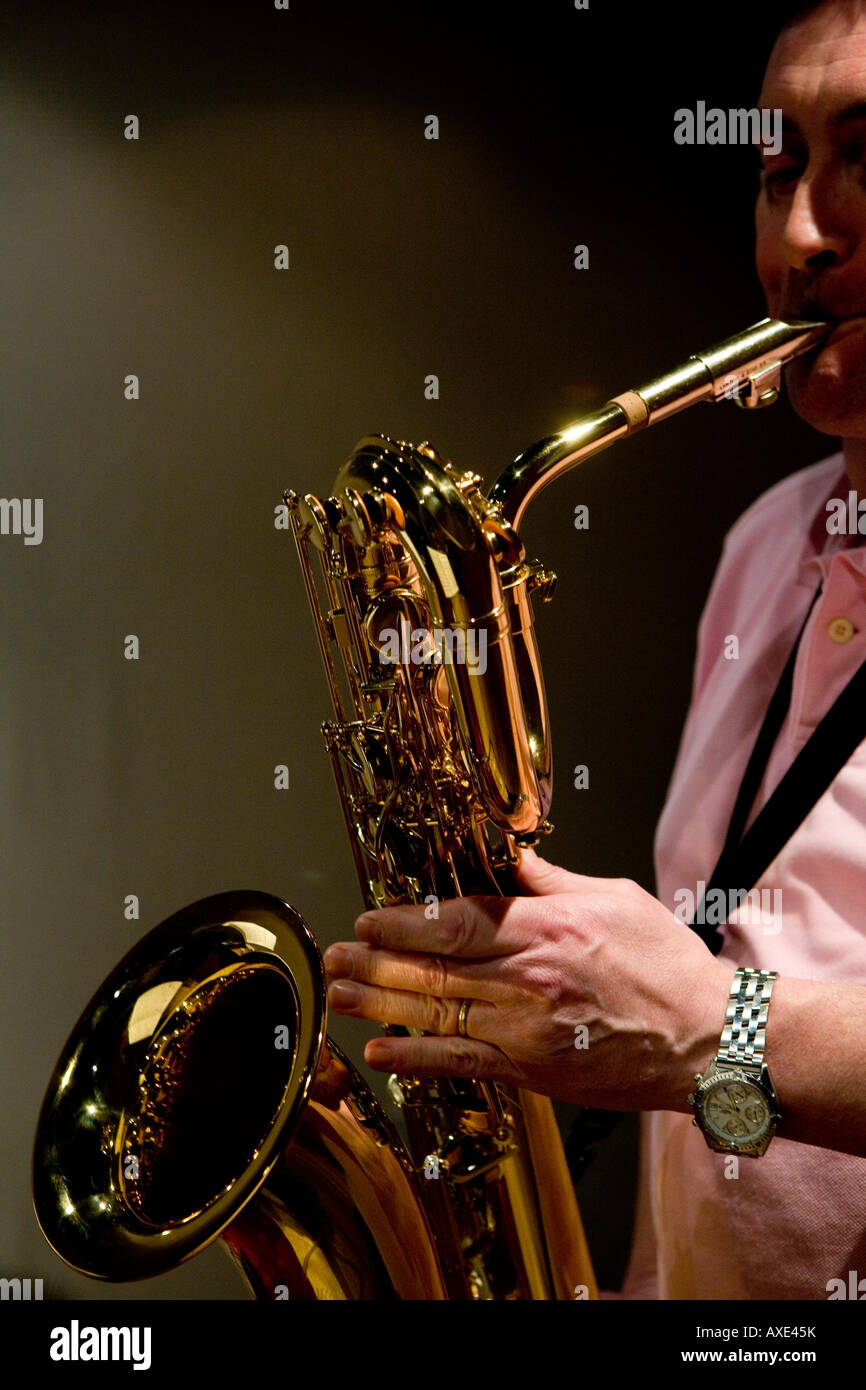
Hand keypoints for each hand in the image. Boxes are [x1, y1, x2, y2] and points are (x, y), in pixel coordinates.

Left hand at [323, 849, 731, 1111]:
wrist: (707, 1039)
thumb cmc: (667, 966)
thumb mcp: (614, 898)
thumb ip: (552, 881)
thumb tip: (509, 856)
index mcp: (548, 929)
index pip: (455, 923)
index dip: (402, 923)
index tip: (368, 920)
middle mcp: (529, 979)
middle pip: (433, 968)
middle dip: (374, 962)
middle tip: (332, 956)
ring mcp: (527, 1030)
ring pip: (437, 1013)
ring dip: (379, 1003)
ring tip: (337, 996)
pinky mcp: (532, 1071)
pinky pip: (463, 1063)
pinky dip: (417, 1057)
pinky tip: (380, 1050)